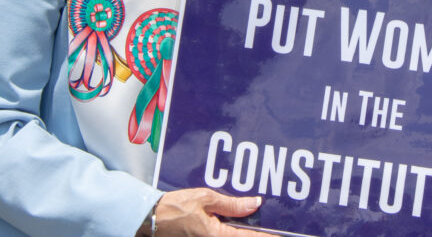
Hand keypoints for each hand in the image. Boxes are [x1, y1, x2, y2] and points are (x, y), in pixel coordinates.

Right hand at [141, 188, 261, 235]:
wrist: (151, 218)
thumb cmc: (175, 207)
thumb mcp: (205, 198)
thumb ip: (231, 204)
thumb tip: (254, 204)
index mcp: (215, 235)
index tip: (280, 235)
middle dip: (254, 234)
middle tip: (271, 230)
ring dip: (243, 231)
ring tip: (257, 225)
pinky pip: (221, 236)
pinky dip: (231, 230)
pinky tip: (237, 224)